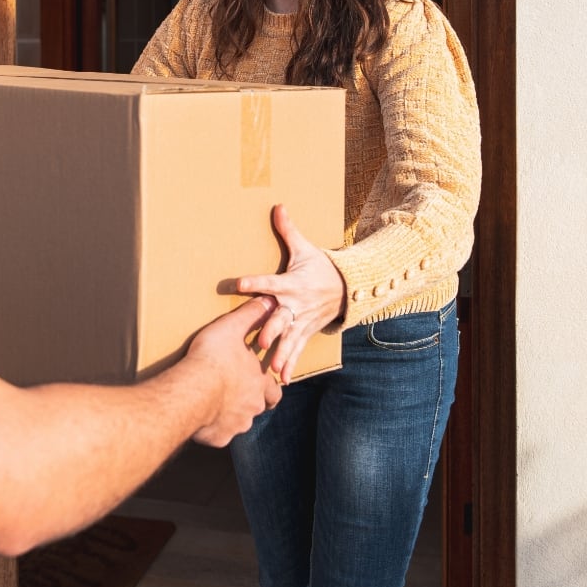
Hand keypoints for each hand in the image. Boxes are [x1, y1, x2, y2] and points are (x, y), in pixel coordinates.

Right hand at [181, 296, 282, 446]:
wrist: (192, 390)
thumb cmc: (213, 358)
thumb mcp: (232, 328)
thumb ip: (251, 315)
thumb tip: (269, 300)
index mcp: (259, 384)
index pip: (275, 391)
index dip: (269, 388)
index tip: (262, 386)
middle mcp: (252, 407)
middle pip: (256, 408)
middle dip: (246, 403)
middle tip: (230, 393)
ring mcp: (236, 425)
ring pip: (236, 423)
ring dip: (227, 416)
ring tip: (210, 405)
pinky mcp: (218, 438)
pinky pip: (217, 435)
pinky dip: (211, 429)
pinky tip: (198, 419)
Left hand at [235, 204, 344, 382]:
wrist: (348, 287)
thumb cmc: (320, 266)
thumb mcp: (305, 248)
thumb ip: (288, 230)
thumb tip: (278, 206)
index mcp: (293, 283)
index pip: (271, 282)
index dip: (255, 282)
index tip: (239, 283)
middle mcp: (297, 304)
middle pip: (282, 317)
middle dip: (272, 328)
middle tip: (259, 340)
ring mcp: (303, 321)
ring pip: (290, 339)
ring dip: (282, 353)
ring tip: (272, 367)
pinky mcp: (306, 332)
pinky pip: (298, 350)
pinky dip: (291, 365)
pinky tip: (281, 380)